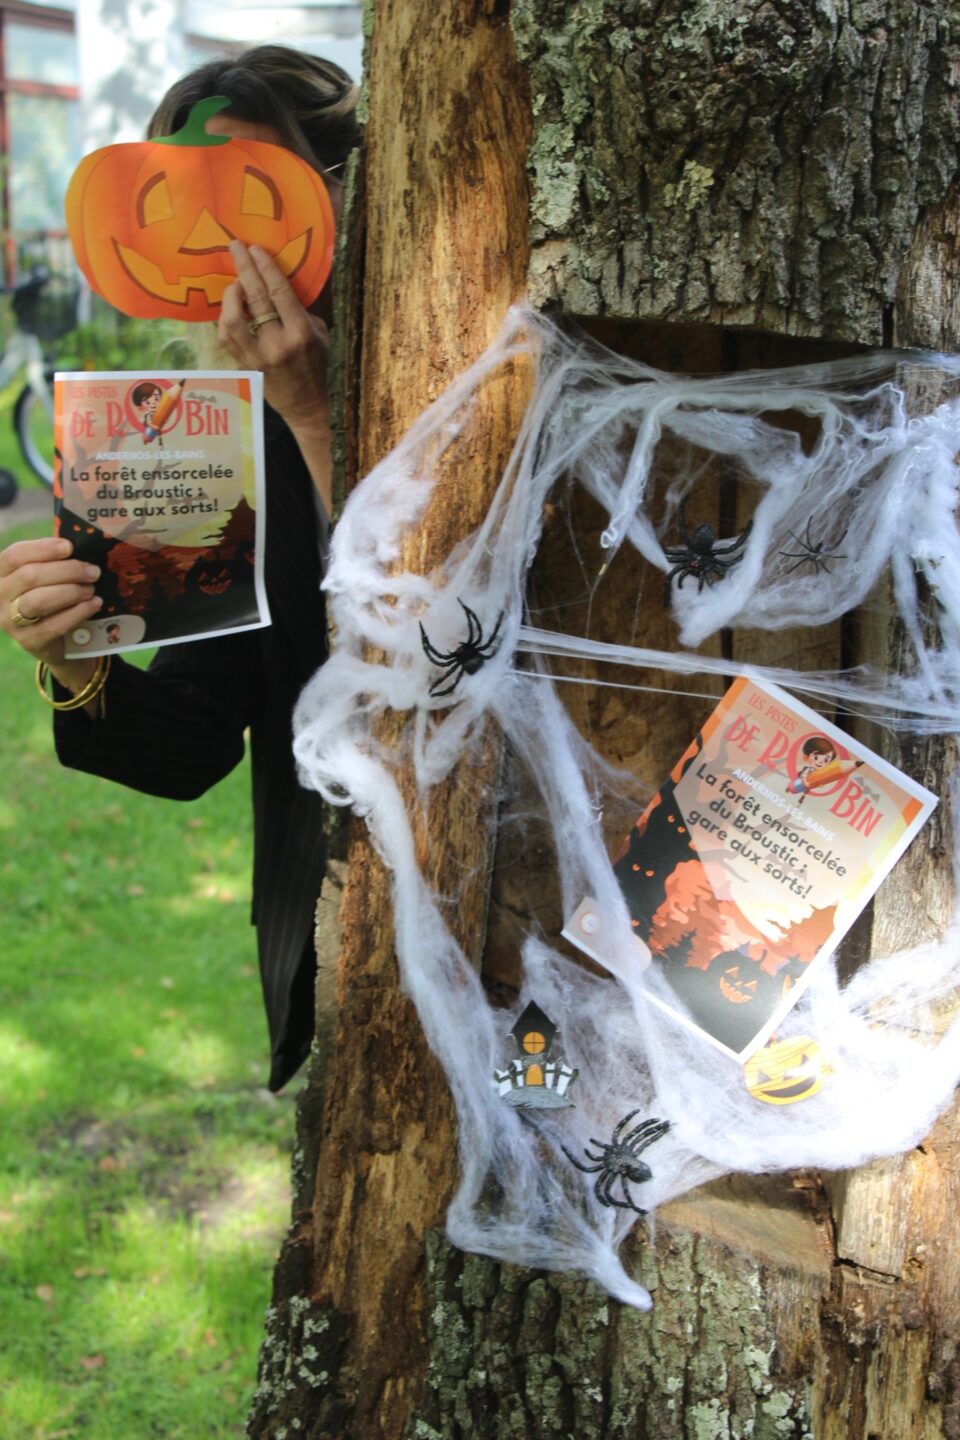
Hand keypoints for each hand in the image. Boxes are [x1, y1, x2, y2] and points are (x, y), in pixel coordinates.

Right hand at [0, 536, 101, 675]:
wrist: (56, 642)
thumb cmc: (52, 599)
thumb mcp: (47, 578)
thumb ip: (54, 562)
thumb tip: (76, 545)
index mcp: (1, 574)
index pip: (15, 556)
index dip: (43, 549)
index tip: (69, 547)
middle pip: (30, 576)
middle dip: (67, 571)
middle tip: (92, 571)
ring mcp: (10, 621)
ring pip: (39, 600)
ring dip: (71, 591)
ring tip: (91, 589)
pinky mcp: (28, 641)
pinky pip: (55, 624)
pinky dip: (79, 612)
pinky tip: (94, 604)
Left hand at [219, 241, 330, 432]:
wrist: (310, 408)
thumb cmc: (320, 367)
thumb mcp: (321, 336)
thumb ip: (300, 312)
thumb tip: (277, 288)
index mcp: (301, 334)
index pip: (279, 292)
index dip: (265, 267)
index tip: (256, 248)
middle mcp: (278, 344)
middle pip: (255, 298)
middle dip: (244, 268)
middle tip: (236, 247)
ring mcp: (258, 357)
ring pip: (232, 318)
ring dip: (231, 295)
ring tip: (235, 283)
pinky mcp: (246, 366)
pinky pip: (227, 337)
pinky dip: (225, 318)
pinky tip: (231, 308)